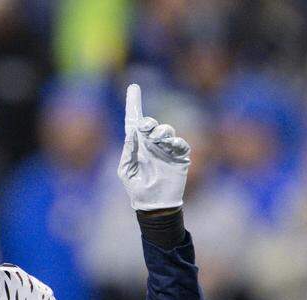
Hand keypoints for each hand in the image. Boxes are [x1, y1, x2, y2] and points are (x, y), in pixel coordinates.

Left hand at [117, 83, 190, 210]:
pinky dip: (175, 141)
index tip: (133, 87)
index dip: (134, 103)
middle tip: (145, 127)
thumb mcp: (126, 170)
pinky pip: (180, 143)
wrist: (154, 205)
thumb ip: (128, 151)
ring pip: (166, 130)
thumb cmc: (136, 189)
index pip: (134, 120)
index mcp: (137, 144)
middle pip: (151, 123)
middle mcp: (151, 143)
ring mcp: (166, 149)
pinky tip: (170, 144)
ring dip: (161, 131)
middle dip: (148, 122)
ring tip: (156, 139)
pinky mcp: (180, 156)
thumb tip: (131, 132)